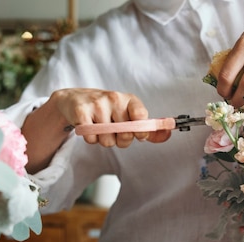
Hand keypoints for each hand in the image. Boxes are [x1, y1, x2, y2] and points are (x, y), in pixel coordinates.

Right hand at [50, 88, 171, 146]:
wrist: (74, 99)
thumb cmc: (107, 109)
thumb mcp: (128, 114)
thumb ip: (148, 128)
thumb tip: (168, 134)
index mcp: (129, 99)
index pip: (142, 117)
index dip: (141, 131)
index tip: (137, 133)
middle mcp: (114, 98)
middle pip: (125, 135)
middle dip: (120, 140)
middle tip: (113, 130)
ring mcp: (97, 104)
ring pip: (107, 140)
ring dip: (103, 140)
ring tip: (99, 127)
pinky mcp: (81, 111)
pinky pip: (92, 139)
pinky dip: (91, 139)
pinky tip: (89, 127)